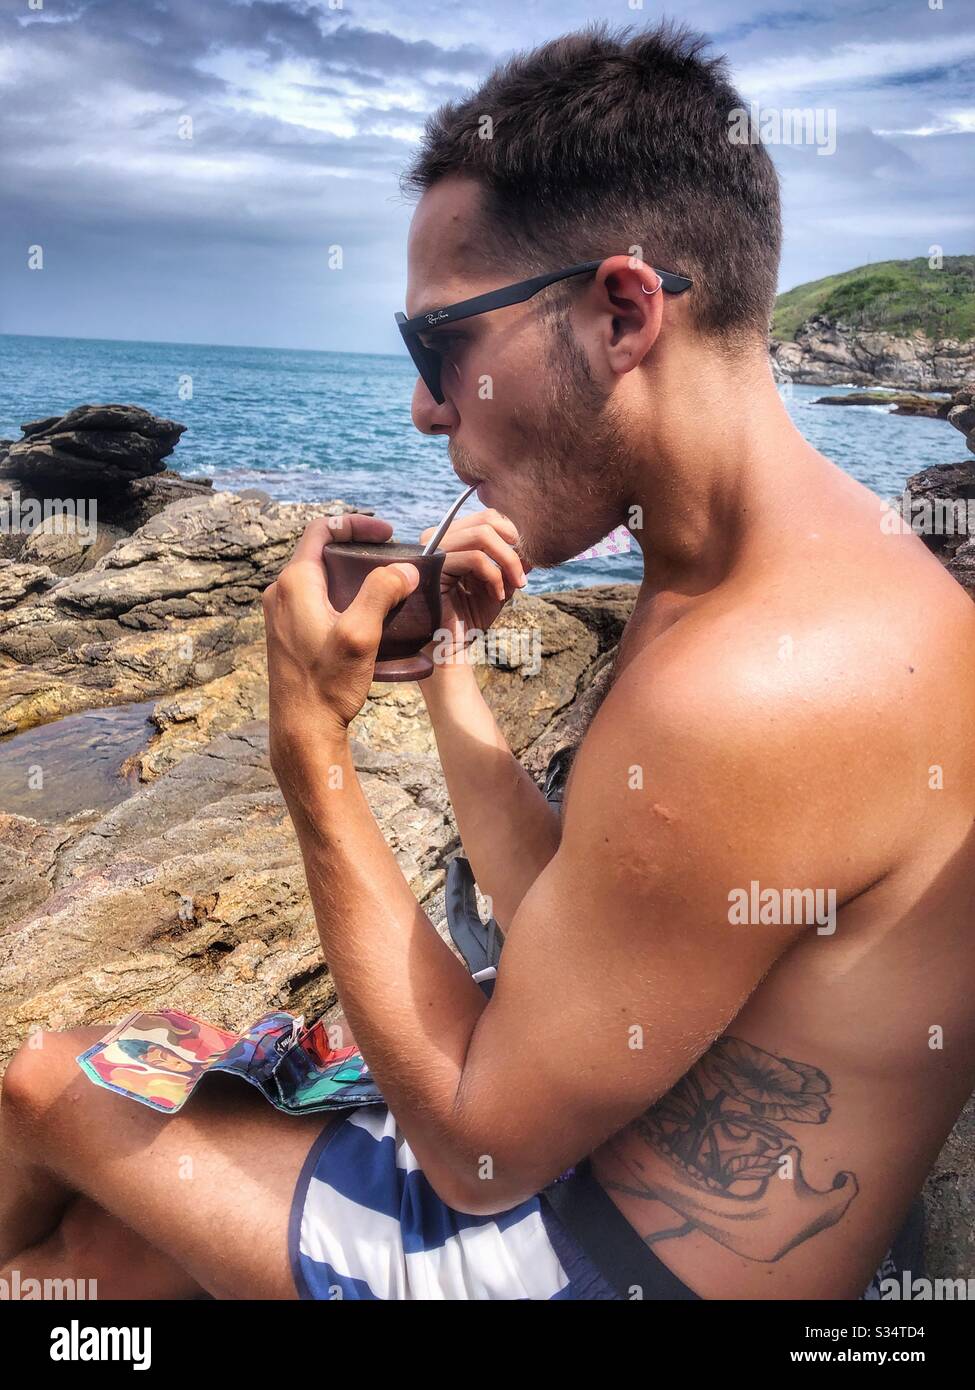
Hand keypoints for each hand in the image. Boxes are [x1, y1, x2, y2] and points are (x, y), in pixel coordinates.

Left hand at [262, 513, 418, 755]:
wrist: (302, 730)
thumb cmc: (327, 685)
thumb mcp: (360, 634)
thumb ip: (381, 593)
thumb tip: (405, 569)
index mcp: (294, 583)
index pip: (322, 530)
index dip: (356, 525)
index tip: (388, 534)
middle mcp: (281, 593)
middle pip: (322, 553)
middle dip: (360, 552)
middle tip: (392, 560)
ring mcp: (281, 614)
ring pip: (320, 578)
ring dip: (353, 577)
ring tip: (386, 588)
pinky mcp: (288, 634)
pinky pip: (316, 601)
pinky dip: (342, 598)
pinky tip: (367, 617)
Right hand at [418, 509, 529, 661]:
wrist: (449, 649)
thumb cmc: (469, 618)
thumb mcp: (499, 586)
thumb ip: (513, 565)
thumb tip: (534, 547)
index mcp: (451, 538)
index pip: (488, 517)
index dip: (513, 535)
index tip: (525, 564)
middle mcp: (438, 538)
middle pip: (487, 520)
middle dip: (514, 548)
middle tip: (523, 576)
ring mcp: (433, 550)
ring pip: (483, 534)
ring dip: (508, 562)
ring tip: (515, 585)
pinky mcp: (433, 567)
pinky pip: (475, 558)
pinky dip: (495, 576)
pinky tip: (497, 596)